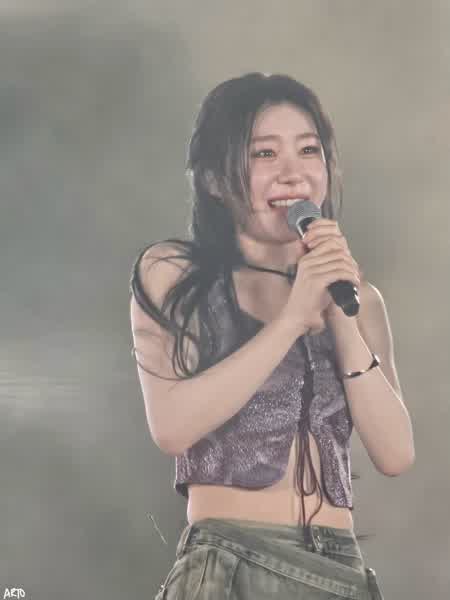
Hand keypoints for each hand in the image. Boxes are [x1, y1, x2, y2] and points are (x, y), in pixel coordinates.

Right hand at [280, 218, 360, 335]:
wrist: (297, 315)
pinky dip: (351, 278)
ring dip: (353, 270)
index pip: (329, 243)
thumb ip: (325, 266)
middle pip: (338, 251)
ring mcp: (311, 271)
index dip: (344, 251)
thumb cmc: (308, 300)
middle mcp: (307, 262)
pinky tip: (353, 283)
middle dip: (350, 261)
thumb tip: (344, 258)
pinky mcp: (317, 281)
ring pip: (341, 262)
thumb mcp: (314, 278)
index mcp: (306, 259)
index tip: (350, 262)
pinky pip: (340, 273)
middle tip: (355, 271)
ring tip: (355, 278)